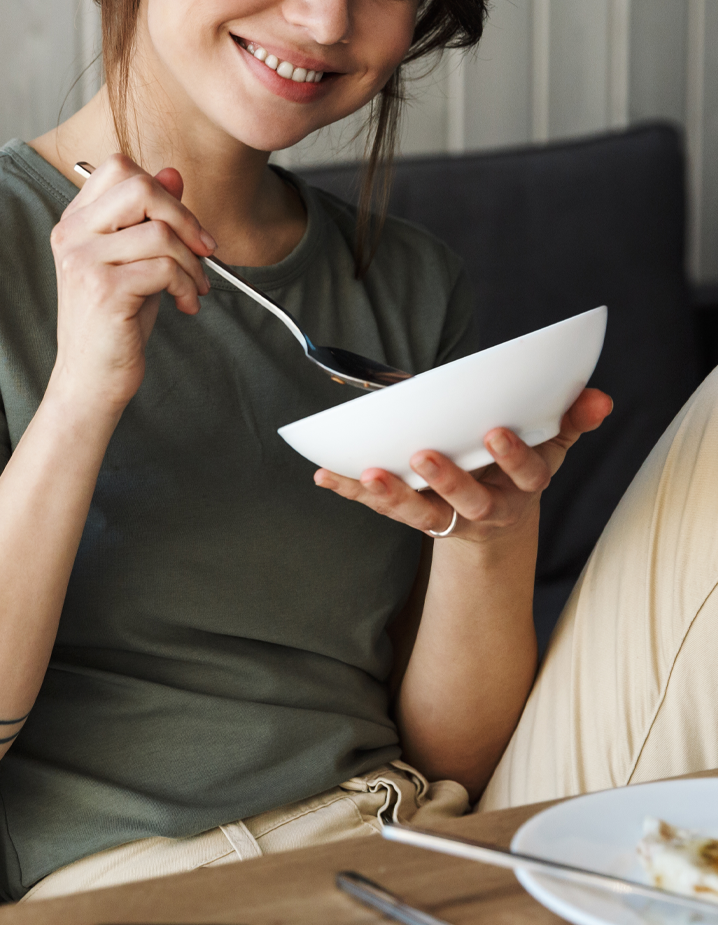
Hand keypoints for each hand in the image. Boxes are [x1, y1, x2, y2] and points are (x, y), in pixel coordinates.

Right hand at [47, 154, 215, 411]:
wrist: (91, 380)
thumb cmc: (116, 322)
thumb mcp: (136, 261)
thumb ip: (150, 218)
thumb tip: (173, 173)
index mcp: (75, 222)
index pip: (118, 168)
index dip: (160, 188)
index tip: (182, 224)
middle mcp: (72, 235)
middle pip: (139, 187)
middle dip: (184, 217)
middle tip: (203, 250)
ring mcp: (83, 261)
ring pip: (160, 232)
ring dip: (193, 262)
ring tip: (195, 287)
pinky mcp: (104, 290)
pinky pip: (166, 268)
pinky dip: (188, 286)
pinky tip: (186, 305)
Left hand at [313, 387, 612, 543]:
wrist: (494, 526)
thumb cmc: (516, 469)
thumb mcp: (549, 445)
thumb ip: (572, 420)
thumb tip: (600, 398)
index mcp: (520, 485)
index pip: (525, 474)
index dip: (512, 456)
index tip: (497, 432)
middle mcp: (485, 507)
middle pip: (468, 501)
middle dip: (448, 481)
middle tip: (424, 456)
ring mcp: (447, 517)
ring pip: (422, 514)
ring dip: (394, 495)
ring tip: (369, 472)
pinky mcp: (413, 516)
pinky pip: (382, 506)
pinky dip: (353, 491)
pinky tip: (324, 475)